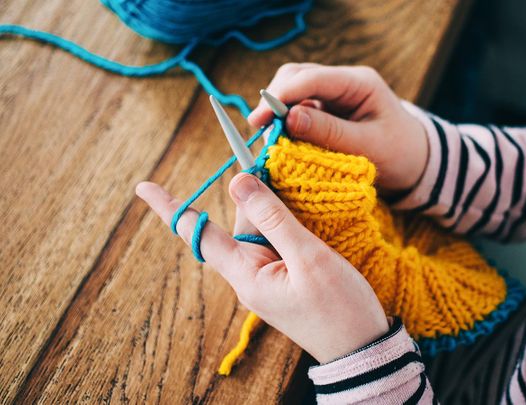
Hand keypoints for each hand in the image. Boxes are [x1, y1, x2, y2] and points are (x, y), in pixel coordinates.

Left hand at [136, 174, 388, 363]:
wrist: (362, 348)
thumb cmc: (339, 309)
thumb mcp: (308, 258)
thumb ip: (273, 218)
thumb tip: (238, 180)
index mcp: (245, 274)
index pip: (198, 234)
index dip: (171, 208)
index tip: (143, 186)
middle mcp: (248, 274)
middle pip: (238, 222)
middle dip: (252, 193)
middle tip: (268, 159)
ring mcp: (266, 276)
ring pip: (259, 228)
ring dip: (273, 205)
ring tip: (295, 189)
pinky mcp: (283, 276)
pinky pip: (274, 240)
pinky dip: (283, 220)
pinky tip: (301, 209)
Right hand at [249, 63, 427, 191]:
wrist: (414, 163)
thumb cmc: (398, 154)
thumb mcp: (367, 146)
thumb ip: (329, 132)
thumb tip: (289, 120)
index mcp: (359, 83)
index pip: (312, 78)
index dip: (282, 96)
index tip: (260, 119)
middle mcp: (343, 82)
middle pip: (297, 76)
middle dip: (274, 99)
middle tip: (258, 127)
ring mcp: (333, 95)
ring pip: (293, 90)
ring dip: (277, 110)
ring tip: (267, 135)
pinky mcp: (326, 110)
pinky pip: (297, 108)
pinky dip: (284, 122)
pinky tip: (278, 138)